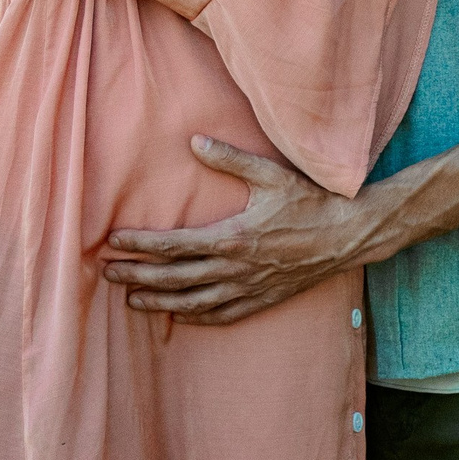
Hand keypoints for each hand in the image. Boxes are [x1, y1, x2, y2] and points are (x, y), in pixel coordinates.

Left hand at [102, 136, 374, 322]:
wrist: (351, 235)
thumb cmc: (311, 201)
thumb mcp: (270, 174)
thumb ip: (230, 159)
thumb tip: (194, 141)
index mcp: (234, 237)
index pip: (175, 246)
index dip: (142, 245)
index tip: (114, 242)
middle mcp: (237, 269)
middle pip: (176, 279)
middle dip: (138, 277)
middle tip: (107, 274)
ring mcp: (250, 288)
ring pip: (195, 303)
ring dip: (160, 303)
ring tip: (131, 301)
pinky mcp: (264, 300)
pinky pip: (223, 316)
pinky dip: (197, 318)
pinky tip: (178, 317)